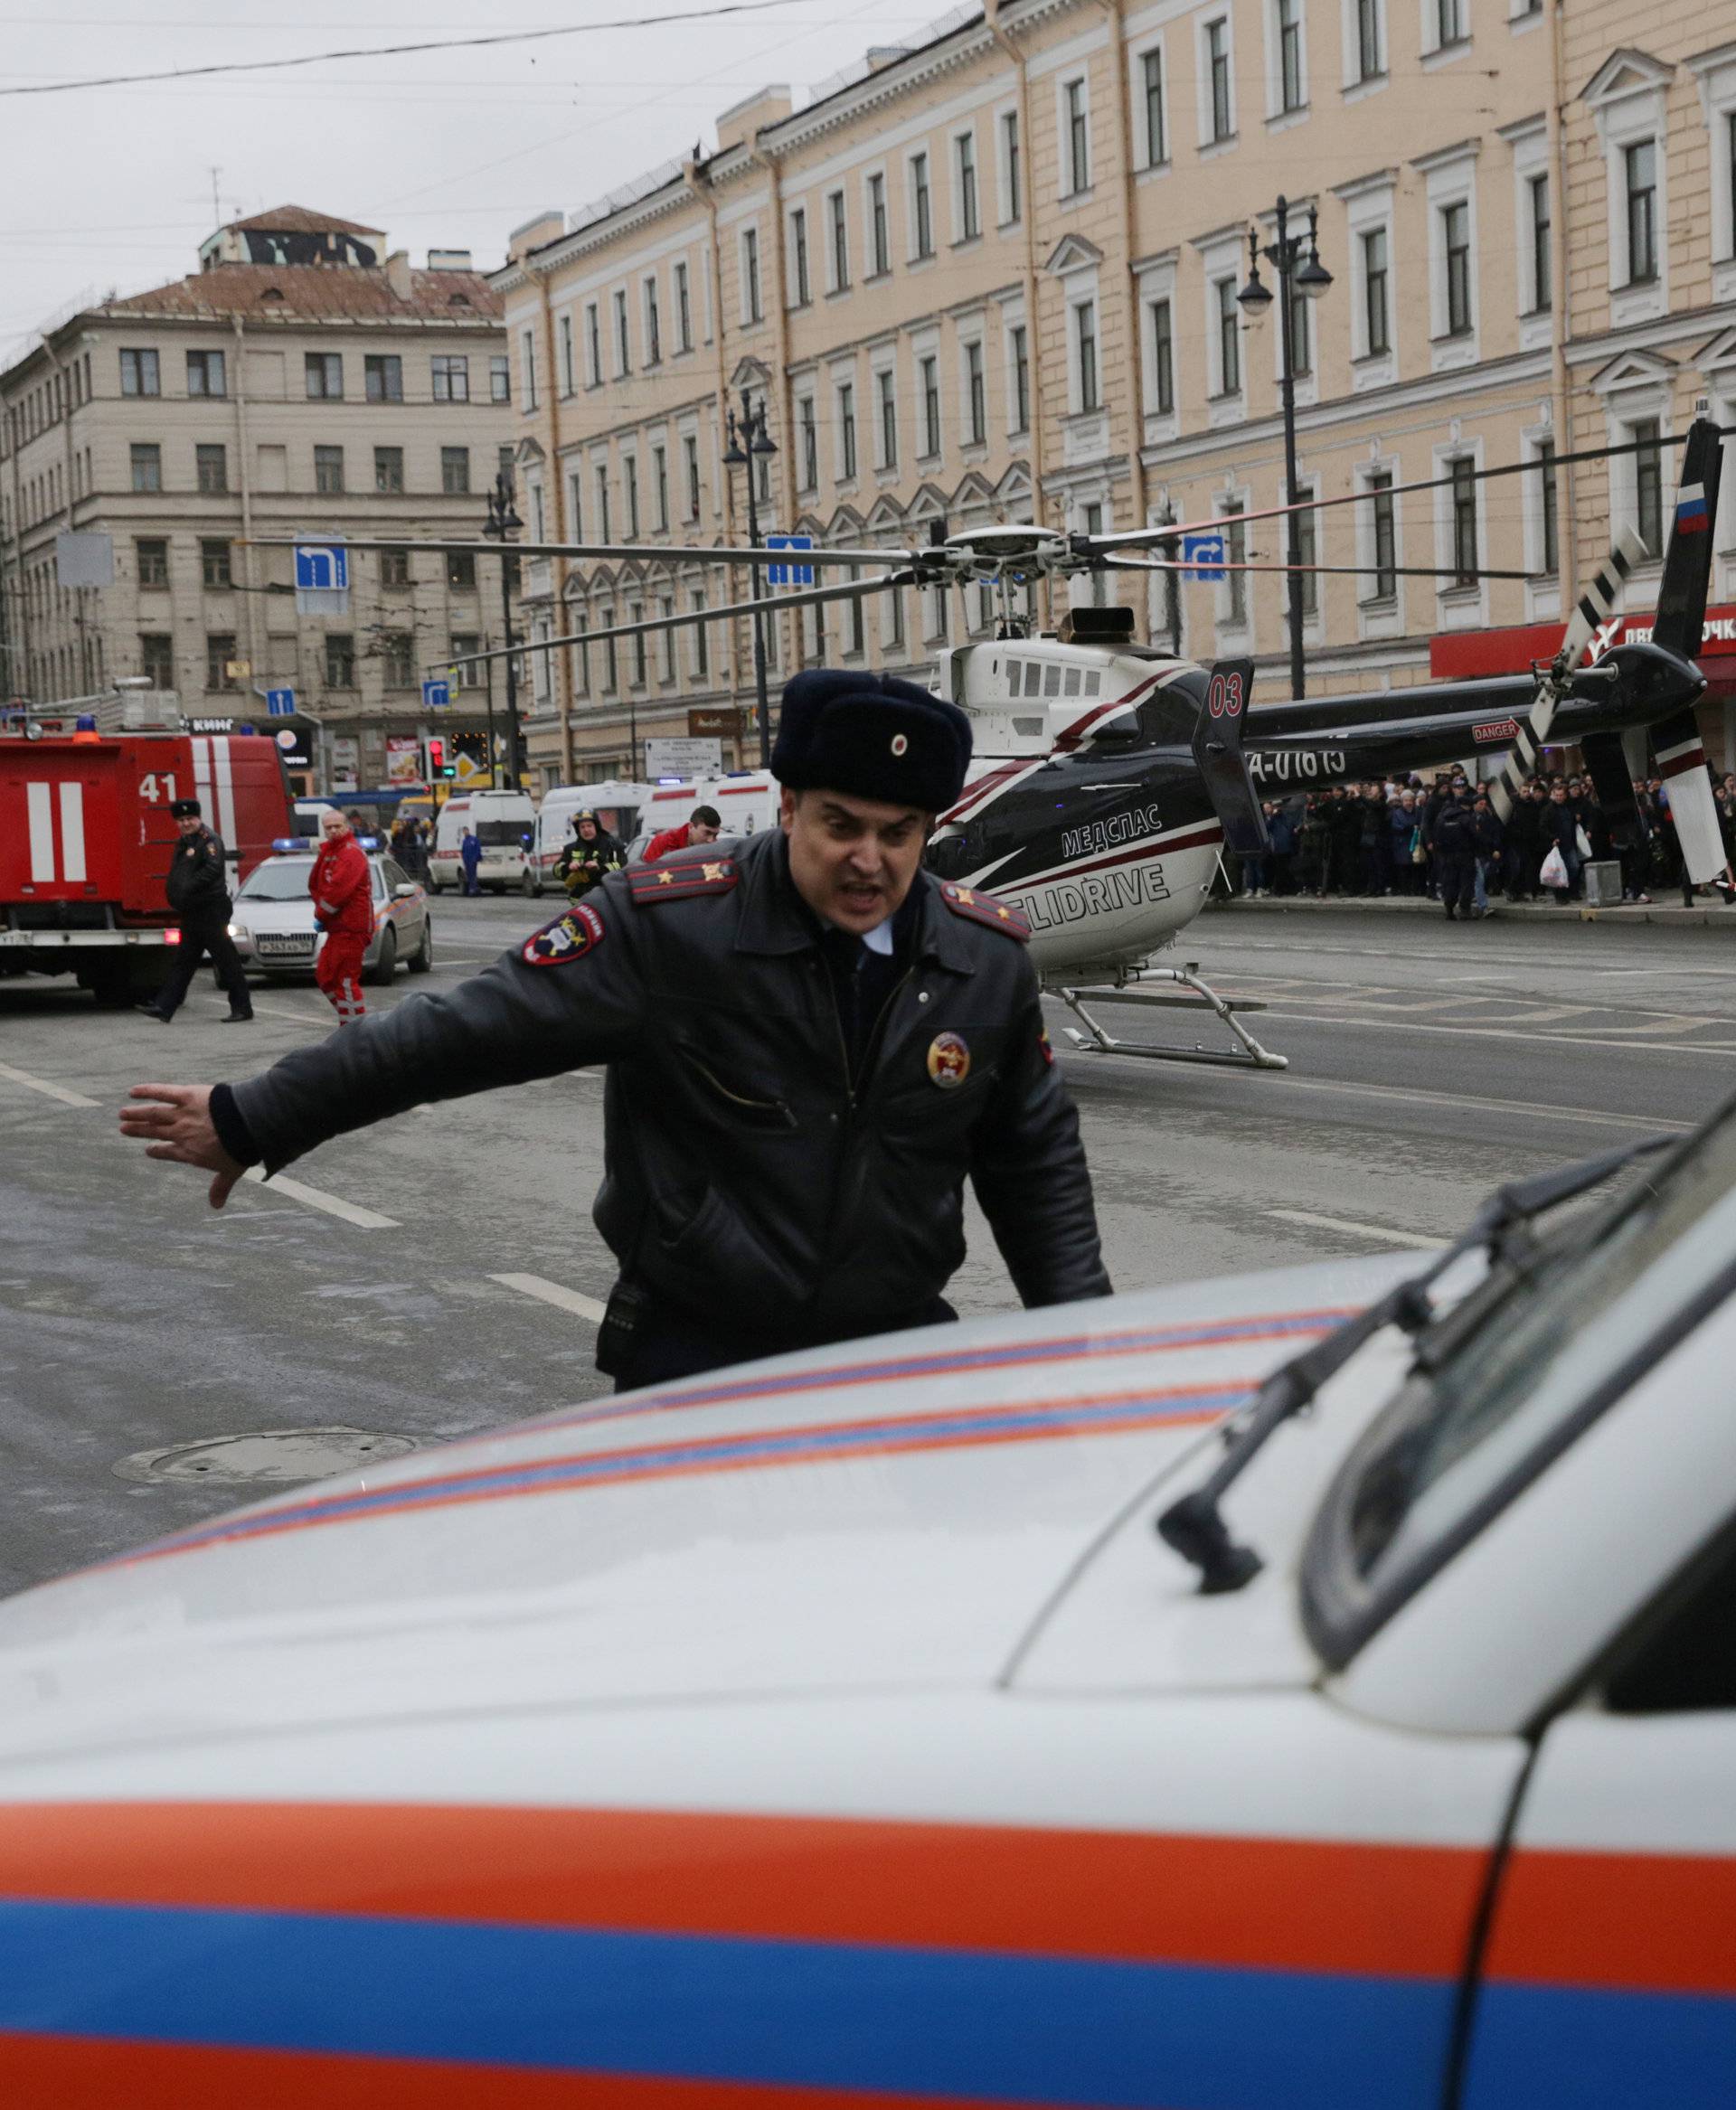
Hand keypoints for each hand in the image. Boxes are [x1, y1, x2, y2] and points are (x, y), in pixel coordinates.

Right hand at [119, 1084, 245, 1209]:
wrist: (247, 1125)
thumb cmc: (241, 1149)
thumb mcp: (231, 1171)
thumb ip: (221, 1187)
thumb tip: (216, 1207)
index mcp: (191, 1152)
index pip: (170, 1152)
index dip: (158, 1151)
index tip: (149, 1150)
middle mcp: (182, 1134)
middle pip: (156, 1131)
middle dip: (139, 1130)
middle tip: (124, 1128)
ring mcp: (183, 1115)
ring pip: (154, 1114)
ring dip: (137, 1114)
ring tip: (122, 1114)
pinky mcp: (188, 1096)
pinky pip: (163, 1092)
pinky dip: (147, 1091)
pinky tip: (132, 1092)